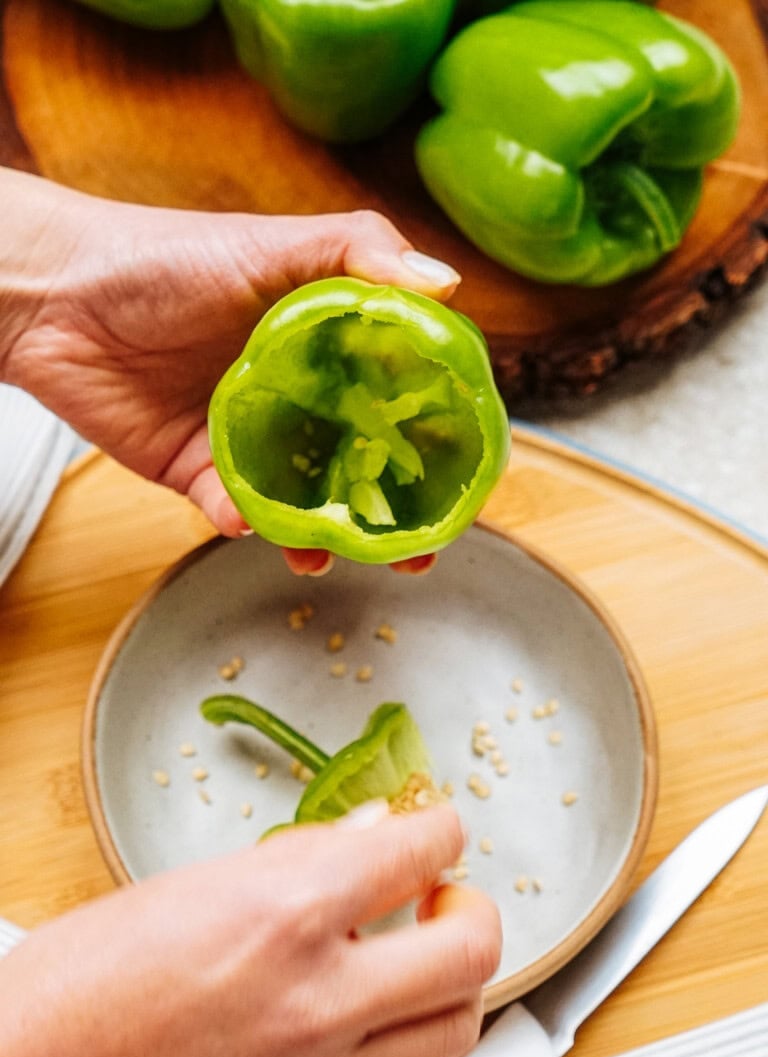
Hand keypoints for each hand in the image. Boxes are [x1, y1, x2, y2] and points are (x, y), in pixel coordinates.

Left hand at [0, 169, 460, 574]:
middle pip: (361, 466)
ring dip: (324, 537)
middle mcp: (297, 398)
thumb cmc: (166, 257)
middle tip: (417, 553)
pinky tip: (247, 520)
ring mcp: (250, 439)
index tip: (466, 478)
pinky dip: (244, 522)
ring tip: (334, 554)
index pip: (399, 399)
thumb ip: (359, 254)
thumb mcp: (273, 242)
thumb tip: (451, 284)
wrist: (57, 295)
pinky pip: (232, 509)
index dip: (436, 440)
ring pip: (304, 502)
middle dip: (391, 515)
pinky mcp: (196, 471)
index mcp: (328, 347)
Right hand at [0, 805, 500, 1056]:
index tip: (437, 827)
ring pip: (455, 1029)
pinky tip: (390, 1026)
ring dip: (455, 982)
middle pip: (469, 947)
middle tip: (445, 894)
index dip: (439, 827)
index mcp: (288, 912)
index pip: (417, 851)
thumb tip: (365, 838)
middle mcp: (320, 997)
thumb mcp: (193, 884)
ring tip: (424, 957)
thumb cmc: (79, 983)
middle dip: (471, 906)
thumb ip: (298, 860)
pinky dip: (418, 1050)